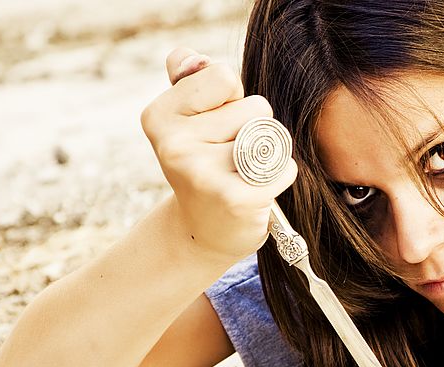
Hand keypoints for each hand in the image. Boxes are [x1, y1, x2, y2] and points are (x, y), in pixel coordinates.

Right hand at [140, 48, 296, 260]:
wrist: (204, 232)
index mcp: (159, 117)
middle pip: (256, 106)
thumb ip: (189, 79)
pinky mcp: (235, 199)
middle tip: (230, 158)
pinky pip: (284, 166)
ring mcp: (203, 173)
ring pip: (271, 135)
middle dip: (254, 127)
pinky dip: (280, 177)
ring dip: (268, 153)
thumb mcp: (187, 119)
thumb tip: (190, 57)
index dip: (232, 99)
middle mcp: (175, 145)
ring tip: (243, 174)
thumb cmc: (203, 165)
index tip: (216, 126)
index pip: (224, 76)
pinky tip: (256, 192)